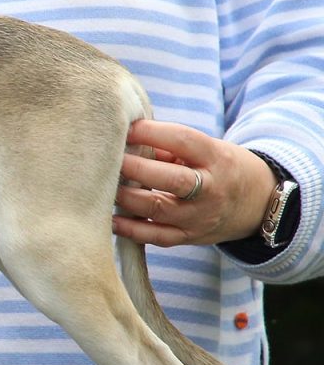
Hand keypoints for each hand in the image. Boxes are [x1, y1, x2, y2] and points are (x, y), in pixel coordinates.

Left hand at [113, 120, 274, 246]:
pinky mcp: (189, 237)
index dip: (151, 132)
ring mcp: (200, 217)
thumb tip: (126, 140)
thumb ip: (169, 146)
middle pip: (171, 179)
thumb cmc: (222, 168)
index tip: (125, 128)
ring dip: (126, 197)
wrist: (258, 205)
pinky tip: (111, 219)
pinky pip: (156, 236)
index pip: (183, 141)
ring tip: (105, 186)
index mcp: (216, 158)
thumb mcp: (208, 149)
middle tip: (110, 159)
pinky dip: (130, 229)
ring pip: (158, 209)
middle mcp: (211, 189)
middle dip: (136, 168)